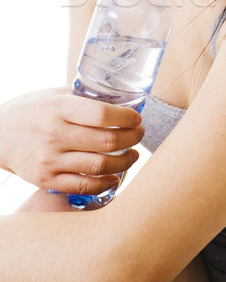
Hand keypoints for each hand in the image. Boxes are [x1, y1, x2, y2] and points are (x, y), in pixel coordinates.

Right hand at [0, 88, 143, 194]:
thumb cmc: (30, 111)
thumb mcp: (53, 94)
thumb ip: (81, 97)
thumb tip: (118, 98)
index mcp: (58, 108)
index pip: (102, 115)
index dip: (127, 118)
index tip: (137, 118)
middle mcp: (54, 134)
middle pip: (106, 141)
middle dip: (132, 138)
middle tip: (140, 134)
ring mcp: (50, 160)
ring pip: (100, 166)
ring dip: (124, 161)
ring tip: (132, 154)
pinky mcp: (46, 179)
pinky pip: (83, 186)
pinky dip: (105, 183)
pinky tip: (115, 176)